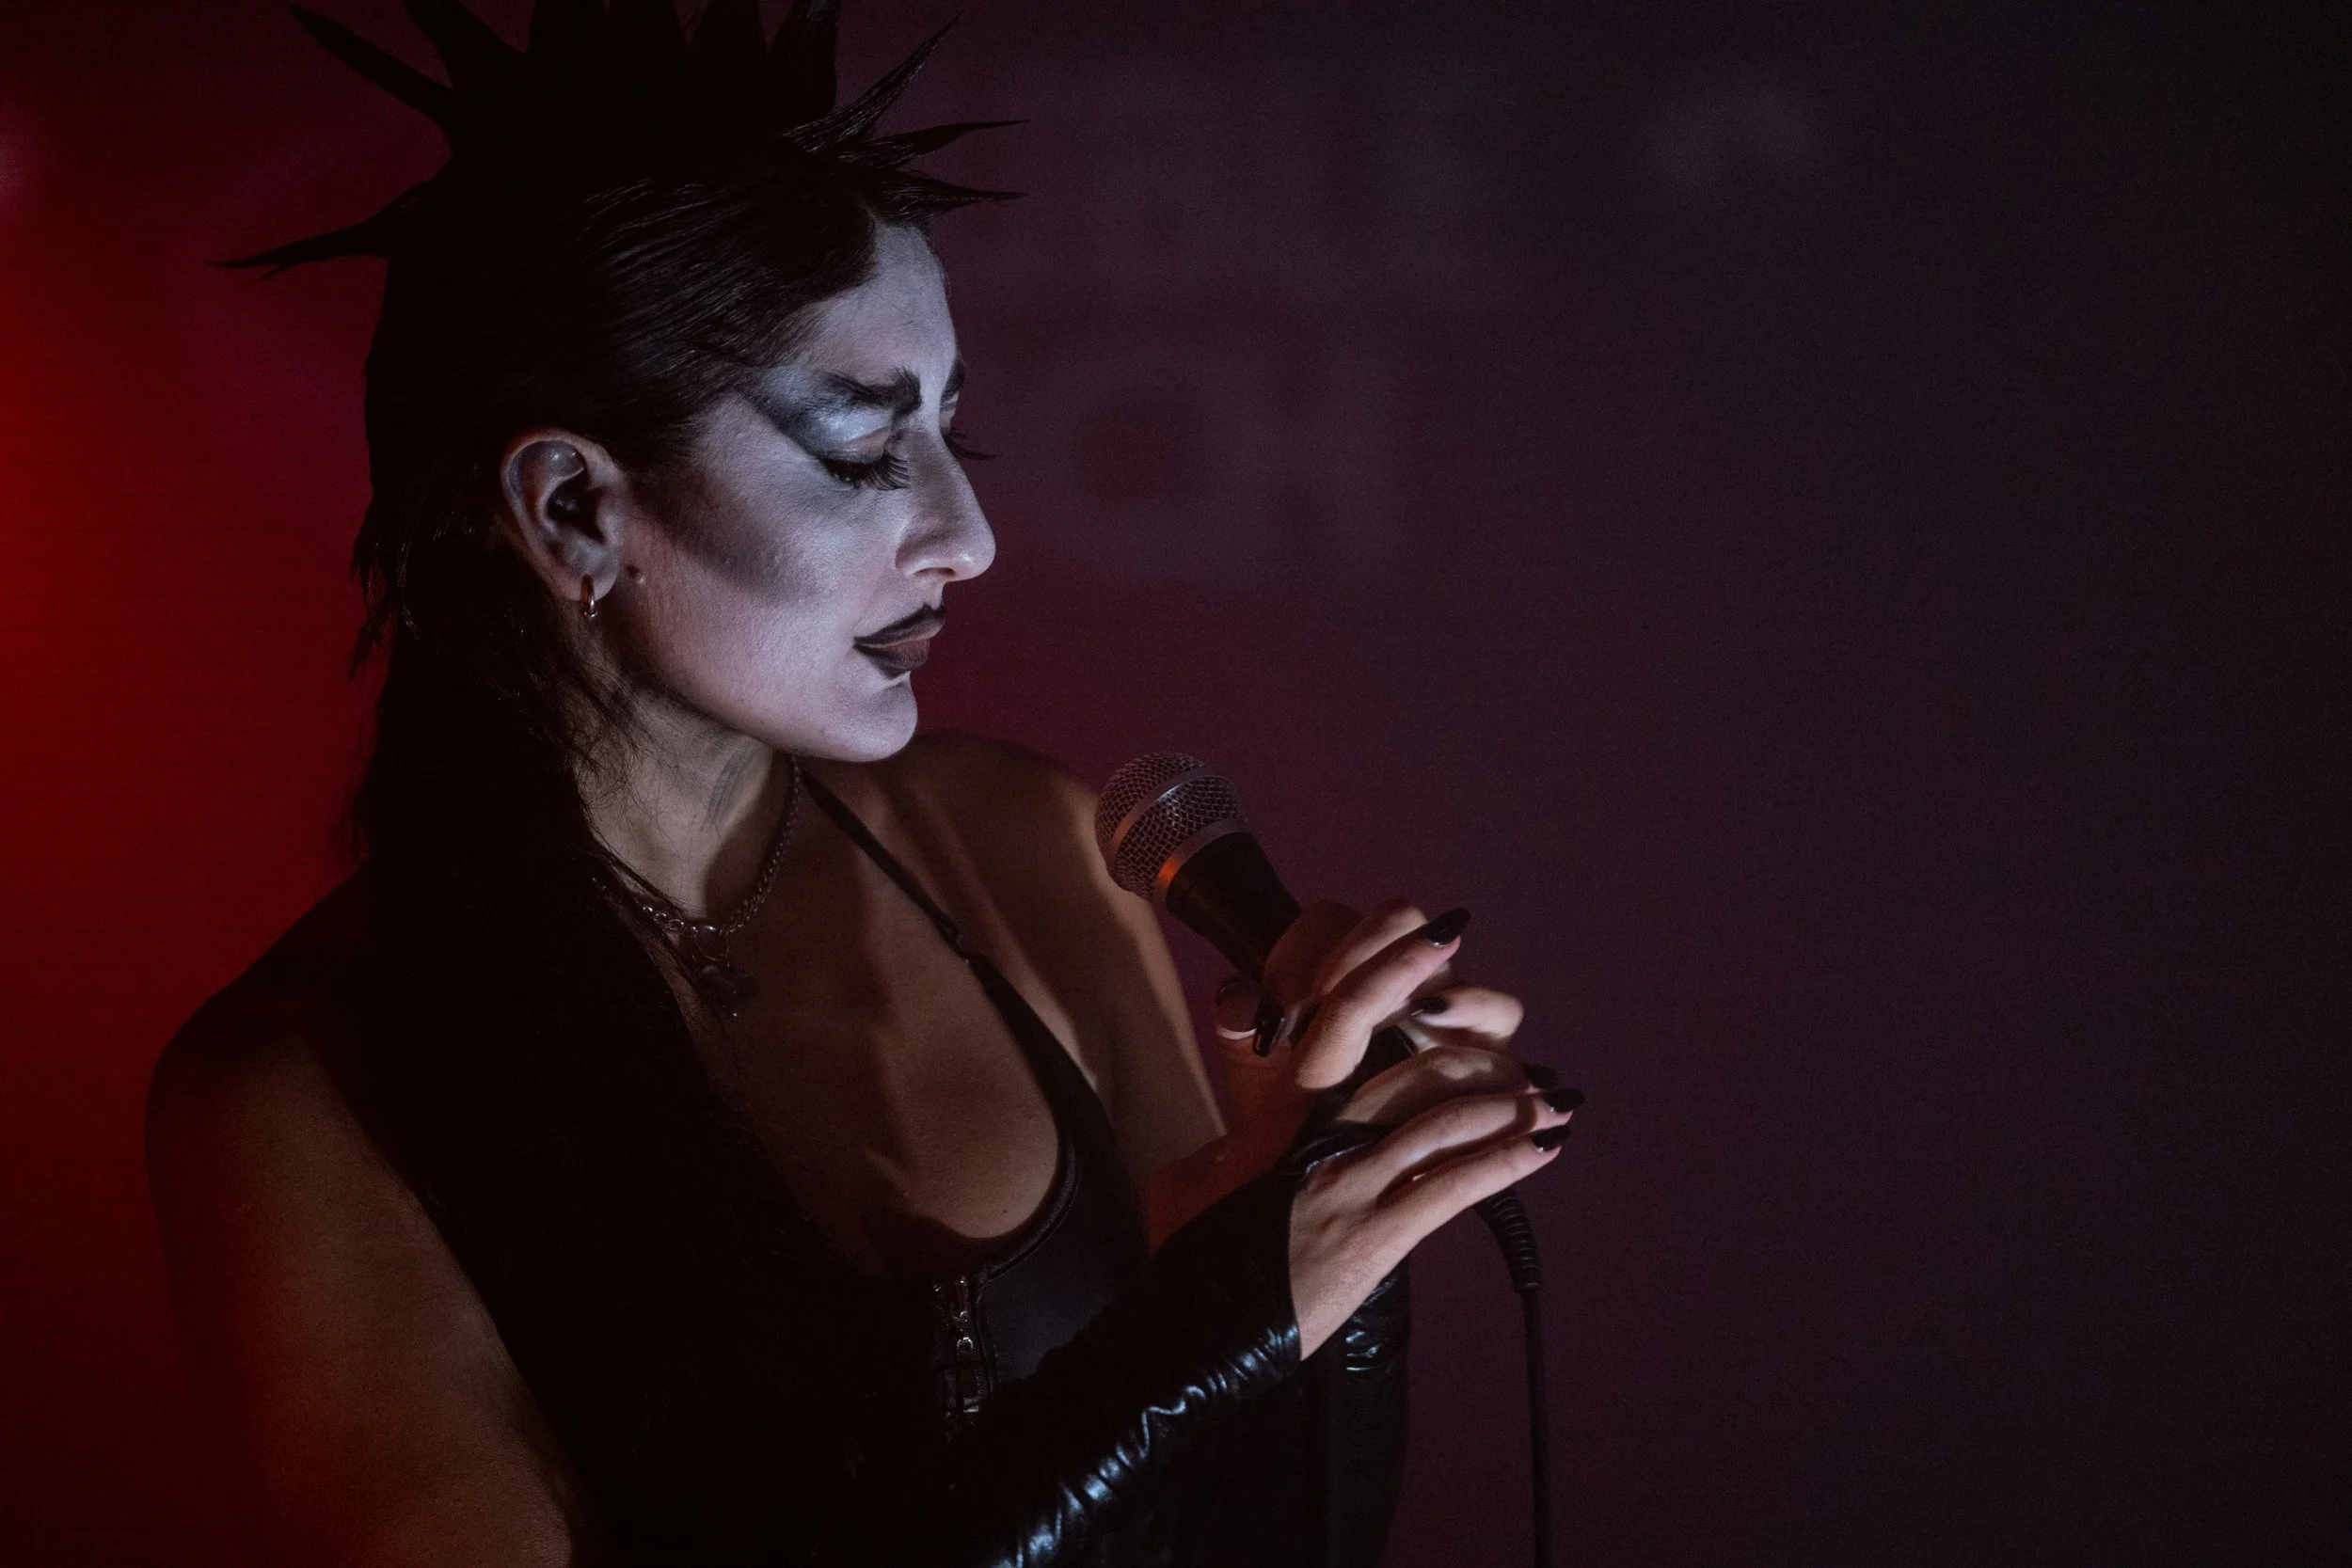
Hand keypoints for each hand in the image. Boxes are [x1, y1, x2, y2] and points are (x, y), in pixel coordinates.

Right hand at [1148, 900, 1557, 1256]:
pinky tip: (1546, 1148)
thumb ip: (1224, 1147)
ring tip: (1557, 1098)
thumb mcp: (1192, 1180)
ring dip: (1509, 1102)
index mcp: (1281, 1111)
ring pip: (1441, 1114)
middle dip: (1450, 1009)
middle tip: (1495, 993)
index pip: (1337, 1011)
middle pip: (1398, 1048)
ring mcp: (1349, 1181)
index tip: (1430, 933)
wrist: (1189, 1326)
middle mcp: (1319, 1132)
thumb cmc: (1190, 1254)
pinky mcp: (1374, 1236)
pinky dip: (1506, 1163)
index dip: (1386, 963)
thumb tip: (1229, 1146)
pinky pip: (1452, 1187)